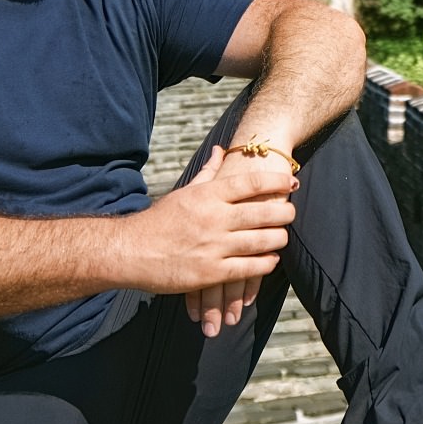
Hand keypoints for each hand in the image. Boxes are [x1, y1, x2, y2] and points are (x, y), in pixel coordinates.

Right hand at [124, 146, 295, 336]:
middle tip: (292, 211)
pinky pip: (247, 268)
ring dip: (279, 239)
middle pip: (262, 213)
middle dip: (284, 212)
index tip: (291, 182)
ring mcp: (214, 246)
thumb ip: (208, 172)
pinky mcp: (210, 273)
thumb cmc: (158, 220)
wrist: (130, 251)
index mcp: (207, 196)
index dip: (275, 182)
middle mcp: (214, 218)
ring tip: (284, 236)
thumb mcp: (184, 191)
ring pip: (260, 241)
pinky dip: (265, 264)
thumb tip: (222, 150)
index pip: (250, 184)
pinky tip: (272, 260)